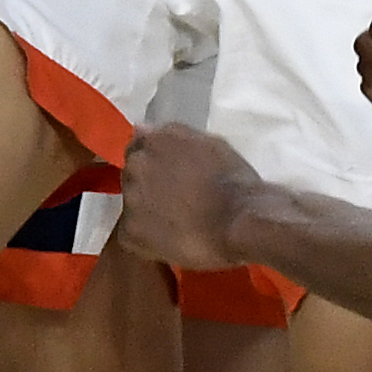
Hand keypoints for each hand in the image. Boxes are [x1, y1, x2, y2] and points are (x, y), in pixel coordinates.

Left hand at [117, 123, 263, 271]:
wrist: (241, 221)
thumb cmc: (235, 181)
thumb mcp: (210, 144)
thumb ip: (174, 136)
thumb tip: (142, 129)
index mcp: (155, 140)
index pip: (138, 147)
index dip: (153, 164)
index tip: (169, 177)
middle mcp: (136, 164)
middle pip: (132, 174)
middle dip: (148, 185)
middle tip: (175, 202)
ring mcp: (130, 198)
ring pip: (131, 204)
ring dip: (147, 211)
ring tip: (175, 224)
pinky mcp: (130, 231)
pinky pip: (131, 233)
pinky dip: (145, 239)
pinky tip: (169, 242)